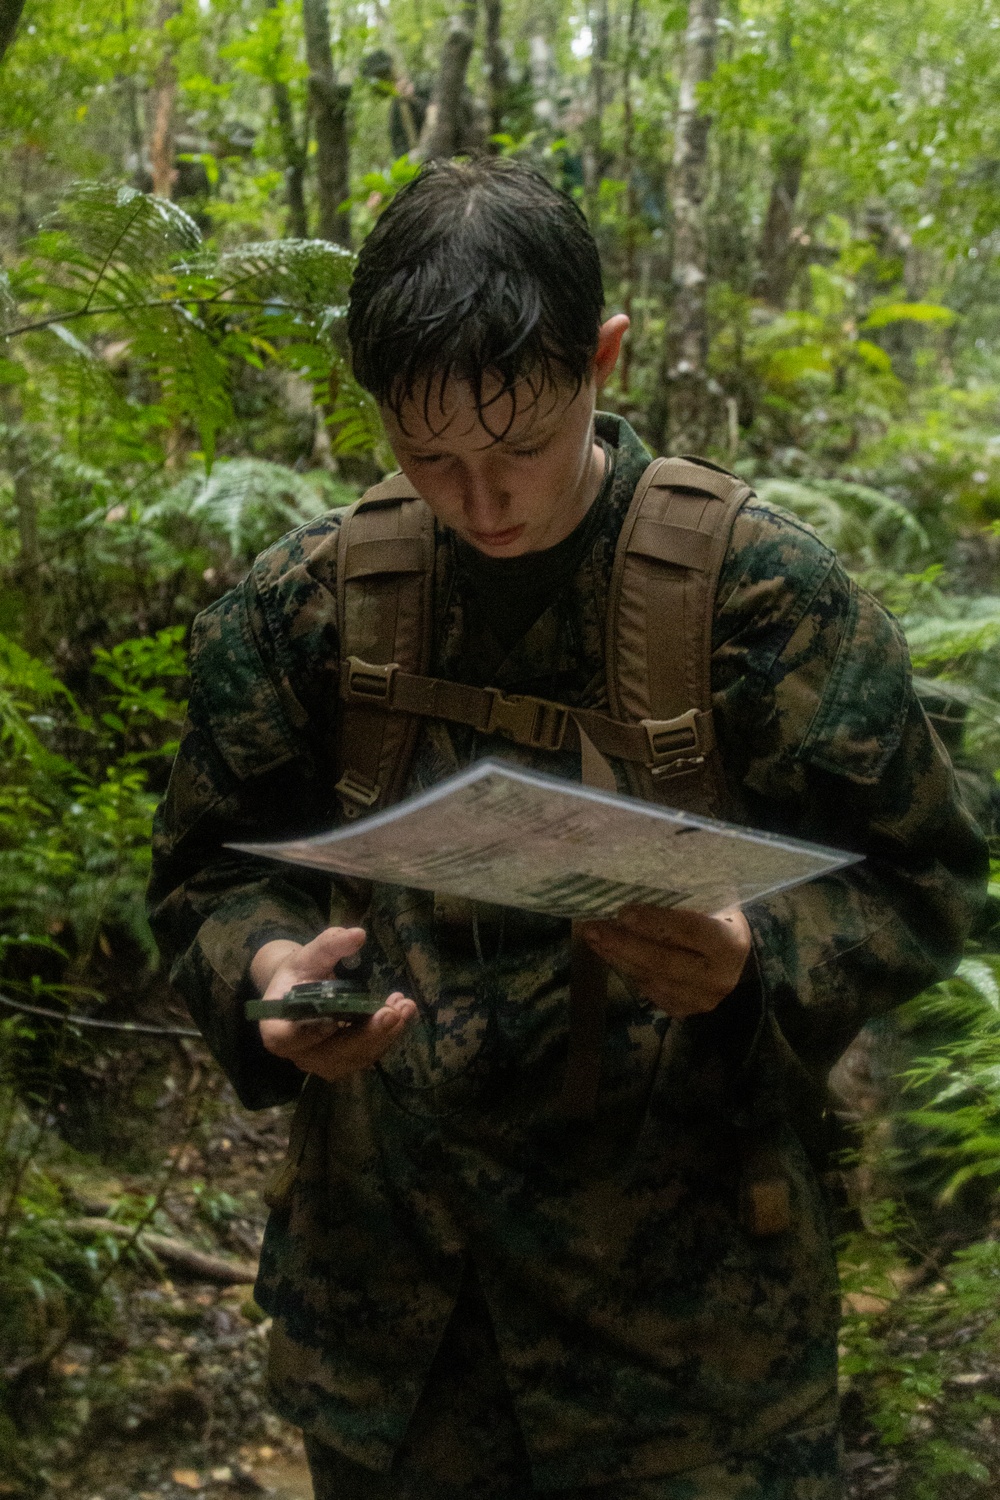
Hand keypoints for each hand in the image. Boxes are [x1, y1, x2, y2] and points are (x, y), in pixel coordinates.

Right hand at [251, 927, 416, 1081]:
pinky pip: (369, 1053)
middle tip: (392, 1013)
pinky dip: (389, 1034)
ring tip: (405, 1007)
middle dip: (365, 1035)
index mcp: (276, 1029)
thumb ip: (329, 946)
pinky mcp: (346, 1060)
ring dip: (385, 1035)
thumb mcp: (309, 955)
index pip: (288, 1038)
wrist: (306, 988)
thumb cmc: (301, 972)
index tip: (334, 1020)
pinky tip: (403, 1010)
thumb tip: (357, 934)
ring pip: (356, 1058)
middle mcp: (299, 1054)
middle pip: (332, 1054)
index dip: (310, 1032)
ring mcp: (324, 1061)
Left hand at [579, 905, 751, 1017]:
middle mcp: (718, 978)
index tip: (623, 911)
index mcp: (730, 944)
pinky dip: (625, 968)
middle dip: (624, 943)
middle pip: (664, 961)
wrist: (735, 960)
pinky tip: (607, 952)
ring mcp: (701, 999)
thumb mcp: (713, 903)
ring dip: (617, 956)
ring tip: (592, 936)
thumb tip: (636, 882)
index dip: (655, 922)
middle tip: (593, 927)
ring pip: (650, 978)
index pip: (690, 931)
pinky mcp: (684, 1009)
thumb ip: (684, 898)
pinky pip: (647, 990)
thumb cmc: (718, 919)